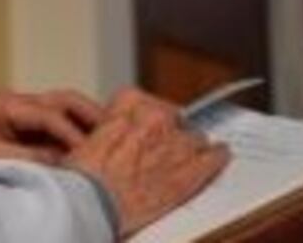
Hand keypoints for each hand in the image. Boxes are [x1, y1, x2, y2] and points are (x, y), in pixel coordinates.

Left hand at [0, 90, 103, 165]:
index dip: (72, 133)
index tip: (88, 153)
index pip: (50, 114)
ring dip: (88, 123)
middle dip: (91, 115)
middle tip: (114, 132)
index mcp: (6, 105)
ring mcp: (26, 113)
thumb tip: (59, 158)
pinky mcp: (30, 127)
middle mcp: (19, 103)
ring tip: (110, 139)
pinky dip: (78, 132)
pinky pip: (61, 124)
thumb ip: (22, 156)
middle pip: (65, 100)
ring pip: (67, 109)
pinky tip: (93, 147)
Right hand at [64, 88, 229, 238]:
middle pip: (174, 117)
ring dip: (190, 146)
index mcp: (129, 105)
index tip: (146, 123)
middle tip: (159, 147)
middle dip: (169, 131)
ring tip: (185, 157)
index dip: (146, 115)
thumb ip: (108, 130)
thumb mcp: (86, 138)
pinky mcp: (188, 174)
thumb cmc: (83, 177)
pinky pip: (214, 158)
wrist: (90, 203)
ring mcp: (175, 146)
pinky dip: (217, 157)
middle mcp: (156, 120)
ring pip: (196, 137)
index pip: (146, 100)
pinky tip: (219, 156)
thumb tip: (113, 138)